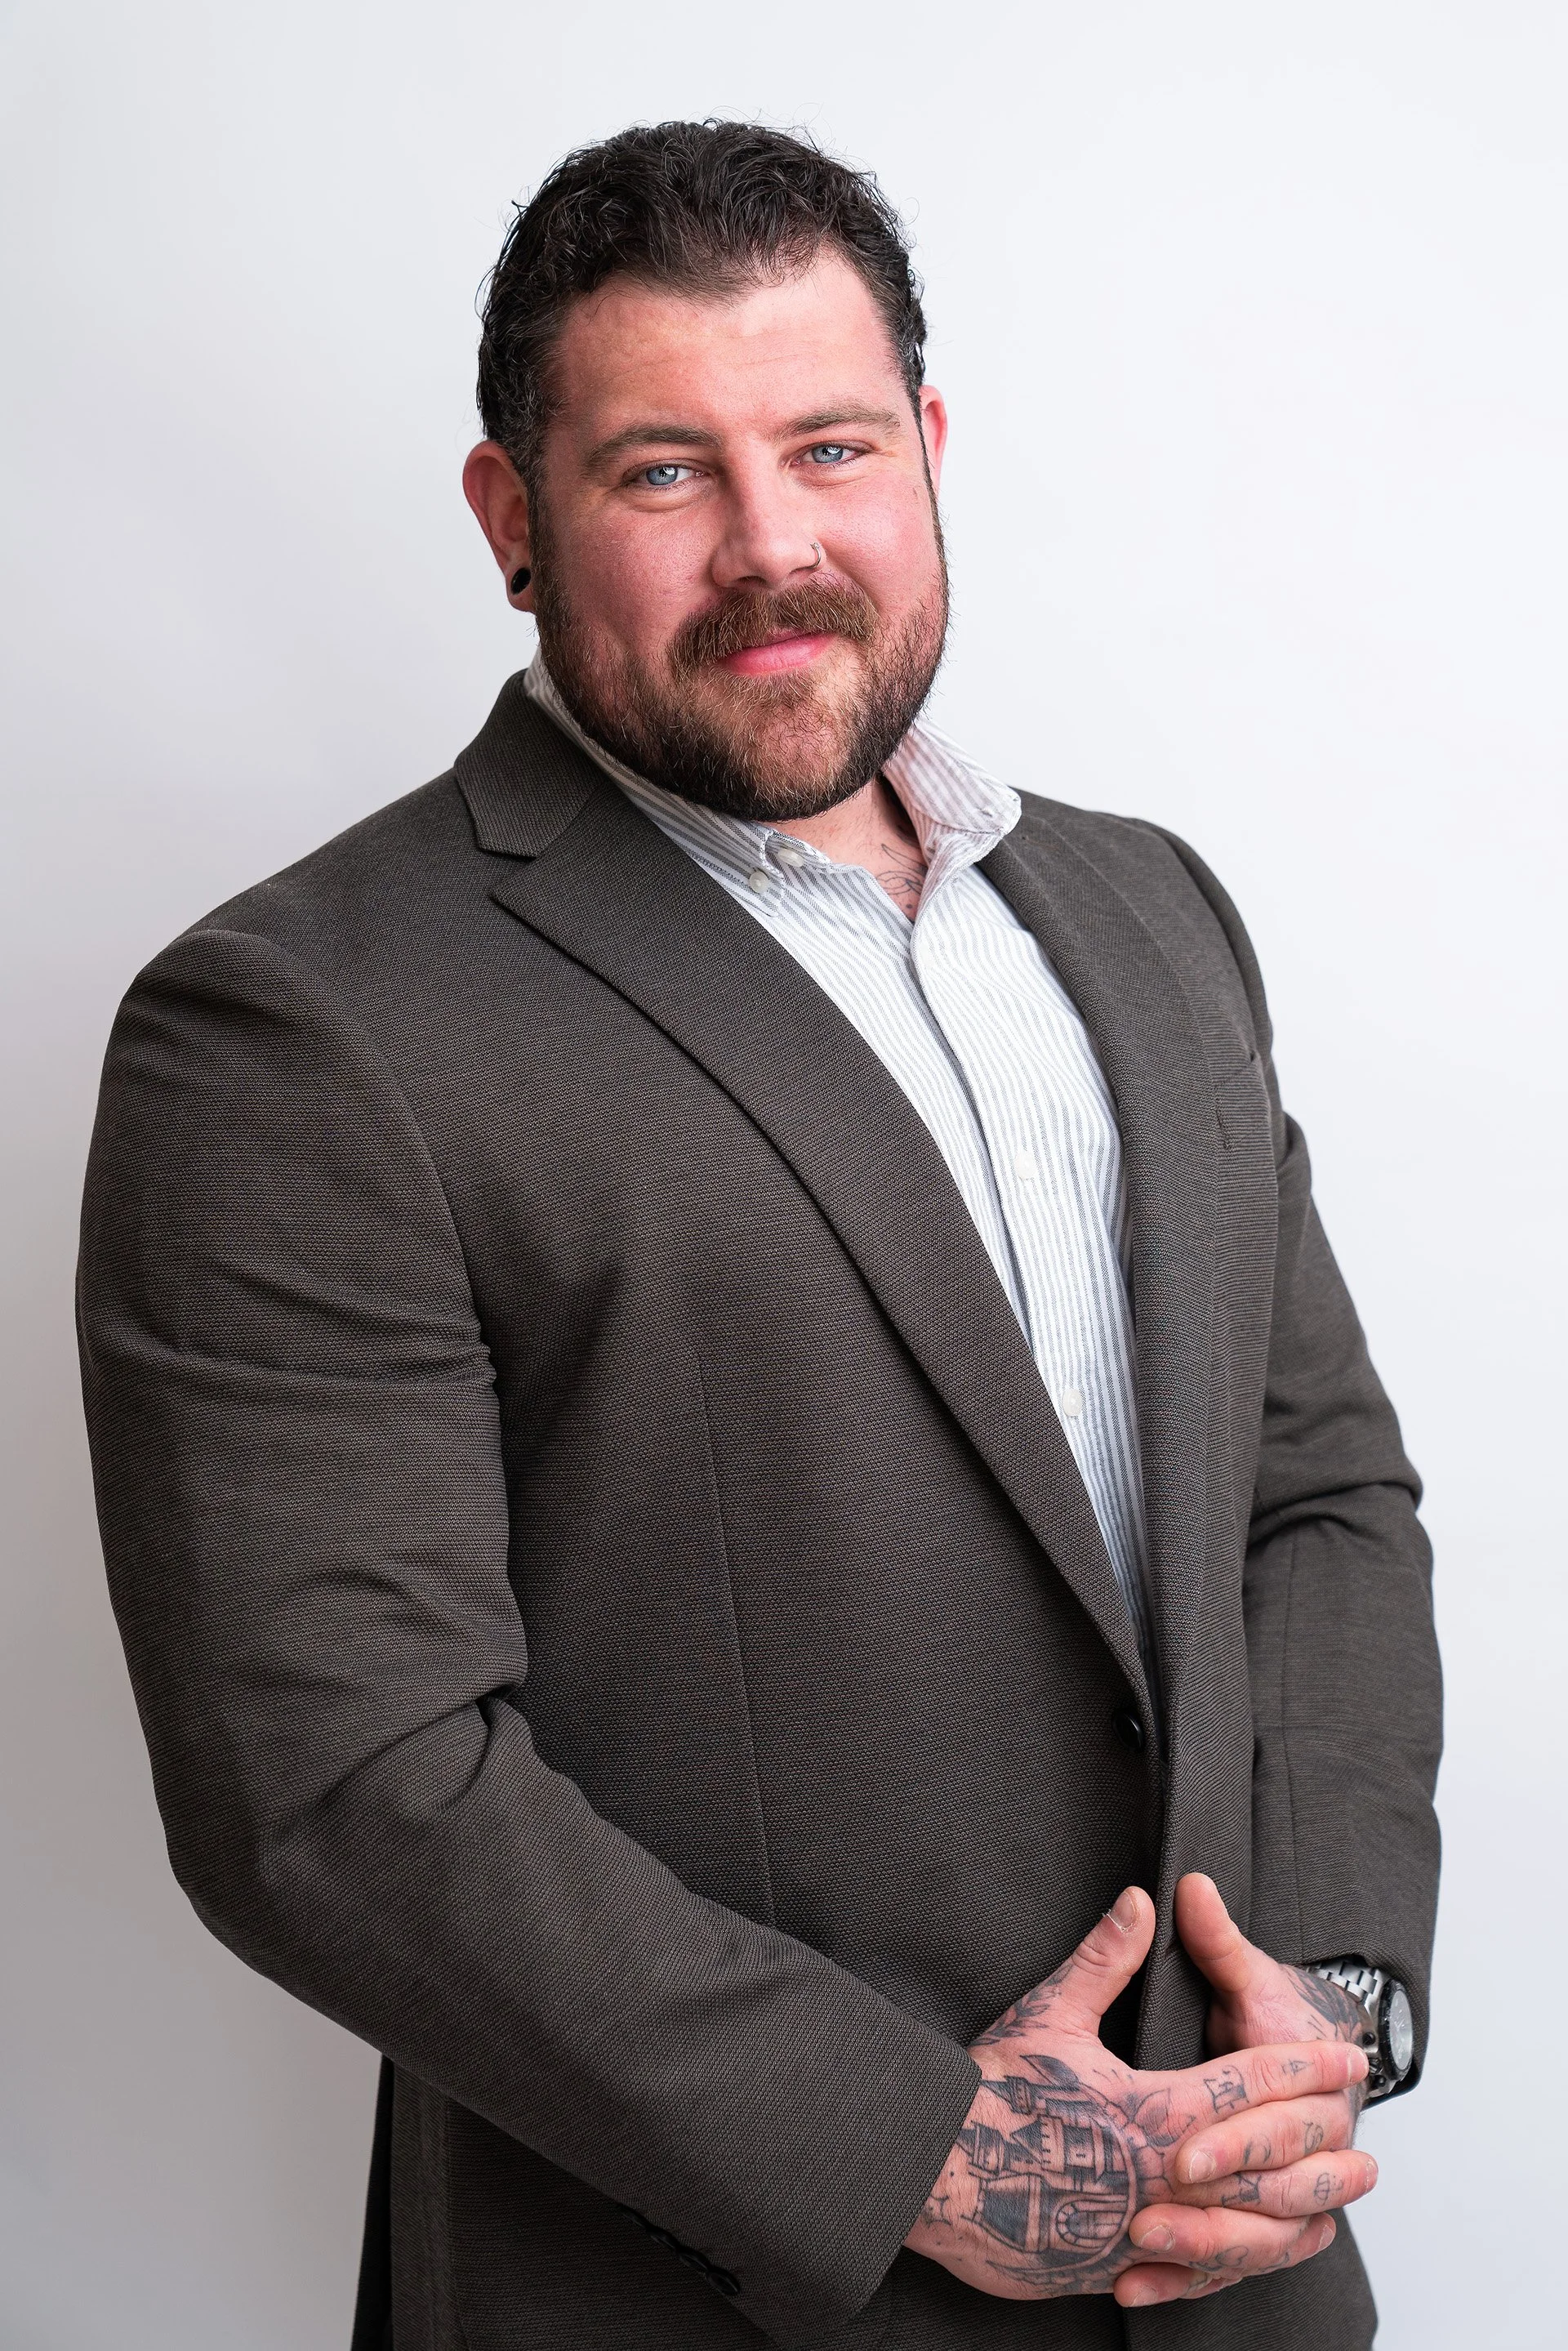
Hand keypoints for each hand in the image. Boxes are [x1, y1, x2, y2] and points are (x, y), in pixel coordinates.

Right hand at [904, 1889, 1368, 2308]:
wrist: (931, 2177)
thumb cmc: (986, 2093)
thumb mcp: (1047, 2015)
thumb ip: (1105, 1961)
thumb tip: (1142, 1903)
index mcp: (1146, 2112)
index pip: (1244, 2087)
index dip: (1299, 2068)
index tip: (1344, 2057)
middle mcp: (1152, 2179)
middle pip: (1258, 2170)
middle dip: (1316, 2151)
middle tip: (1364, 2142)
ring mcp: (1134, 2232)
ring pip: (1236, 2234)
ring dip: (1293, 2217)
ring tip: (1335, 2209)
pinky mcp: (1110, 2267)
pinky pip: (1190, 2276)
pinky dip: (1234, 2266)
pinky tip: (1255, 2258)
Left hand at [1152, 1872, 1373, 2259]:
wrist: (1317, 2068)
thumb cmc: (1267, 2016)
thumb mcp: (1240, 1978)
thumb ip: (1216, 1940)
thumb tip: (1188, 1884)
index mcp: (1308, 2092)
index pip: (1272, 2118)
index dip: (1229, 2138)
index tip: (1180, 2152)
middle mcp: (1308, 2151)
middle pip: (1271, 2192)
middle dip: (1216, 2203)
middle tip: (1151, 2206)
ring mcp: (1284, 2197)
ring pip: (1261, 2243)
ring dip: (1202, 2249)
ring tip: (1138, 2246)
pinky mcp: (1253, 2230)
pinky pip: (1233, 2270)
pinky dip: (1185, 2283)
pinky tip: (1130, 2286)